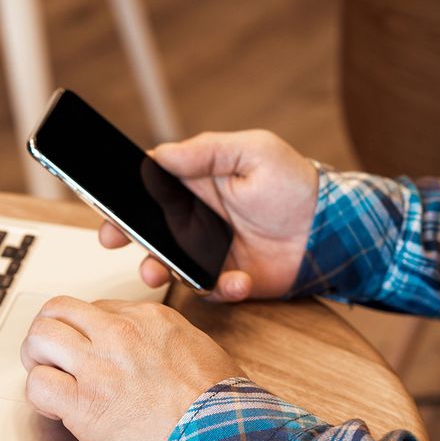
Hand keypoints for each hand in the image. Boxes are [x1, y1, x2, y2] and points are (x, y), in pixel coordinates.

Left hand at [21, 296, 243, 440]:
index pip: (95, 309)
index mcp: (147, 319)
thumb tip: (147, 350)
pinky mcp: (83, 404)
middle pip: (57, 310)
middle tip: (53, 357)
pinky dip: (39, 398)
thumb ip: (163, 342)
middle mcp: (118, 334)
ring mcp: (98, 367)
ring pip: (39, 337)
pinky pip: (37, 385)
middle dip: (49, 332)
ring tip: (48, 379)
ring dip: (37, 359)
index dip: (85, 332)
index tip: (88, 351)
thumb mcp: (199, 351)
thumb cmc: (220, 408)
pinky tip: (56, 411)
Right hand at [100, 130, 318, 301]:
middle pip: (148, 231)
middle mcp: (195, 221)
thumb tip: (159, 154)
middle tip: (112, 241)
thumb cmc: (295, 183)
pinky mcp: (228, 280)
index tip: (106, 207)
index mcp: (195, 186)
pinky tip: (238, 279)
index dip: (123, 200)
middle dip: (126, 238)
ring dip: (161, 271)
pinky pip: (211, 290)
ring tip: (160, 273)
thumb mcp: (253, 151)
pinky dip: (220, 288)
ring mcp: (209, 253)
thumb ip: (206, 151)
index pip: (148, 191)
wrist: (332, 228)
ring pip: (170, 266)